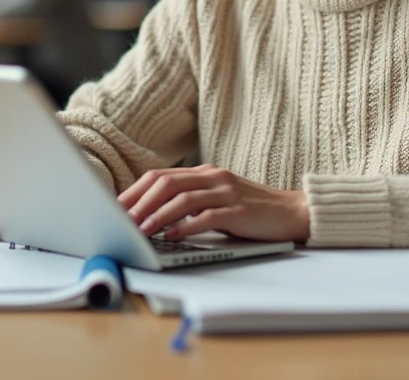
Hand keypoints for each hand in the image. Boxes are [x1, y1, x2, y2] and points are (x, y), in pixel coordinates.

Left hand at [119, 165, 309, 242]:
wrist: (292, 212)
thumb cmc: (251, 210)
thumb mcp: (217, 200)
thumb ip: (190, 203)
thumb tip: (152, 217)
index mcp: (204, 173)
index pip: (159, 176)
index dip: (134, 191)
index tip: (115, 207)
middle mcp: (213, 177)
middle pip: (166, 183)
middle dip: (139, 202)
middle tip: (121, 219)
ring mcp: (226, 192)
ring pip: (182, 198)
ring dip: (157, 215)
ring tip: (140, 230)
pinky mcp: (239, 211)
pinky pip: (207, 216)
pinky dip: (187, 226)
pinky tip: (173, 236)